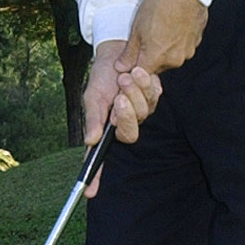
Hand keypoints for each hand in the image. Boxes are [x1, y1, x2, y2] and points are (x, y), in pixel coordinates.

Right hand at [82, 40, 161, 195]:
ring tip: (125, 75)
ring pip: (144, 113)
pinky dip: (147, 84)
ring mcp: (140, 113)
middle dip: (127, 114)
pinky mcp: (152, 99)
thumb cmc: (101, 77)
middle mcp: (123, 124)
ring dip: (135, 92)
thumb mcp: (92, 96)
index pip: (100, 157)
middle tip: (119, 96)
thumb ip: (93, 118)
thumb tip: (90, 140)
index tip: (90, 191)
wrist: (117, 53)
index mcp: (104, 128)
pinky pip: (155, 97)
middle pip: (129, 134)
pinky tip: (139, 73)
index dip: (96, 176)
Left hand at [115, 0, 207, 79]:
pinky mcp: (195, 43)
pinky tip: (171, 26)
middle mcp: (173, 60)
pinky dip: (176, 42)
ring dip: (163, 50)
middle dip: (149, 58)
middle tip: (145, 38)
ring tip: (159, 29)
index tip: (131, 59)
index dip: (134, 67)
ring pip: (170, 58)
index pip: (141, 75)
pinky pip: (182, 48)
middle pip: (156, 67)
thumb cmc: (160, 6)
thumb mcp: (136, 29)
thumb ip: (129, 53)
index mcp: (156, 59)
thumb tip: (121, 67)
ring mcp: (186, 52)